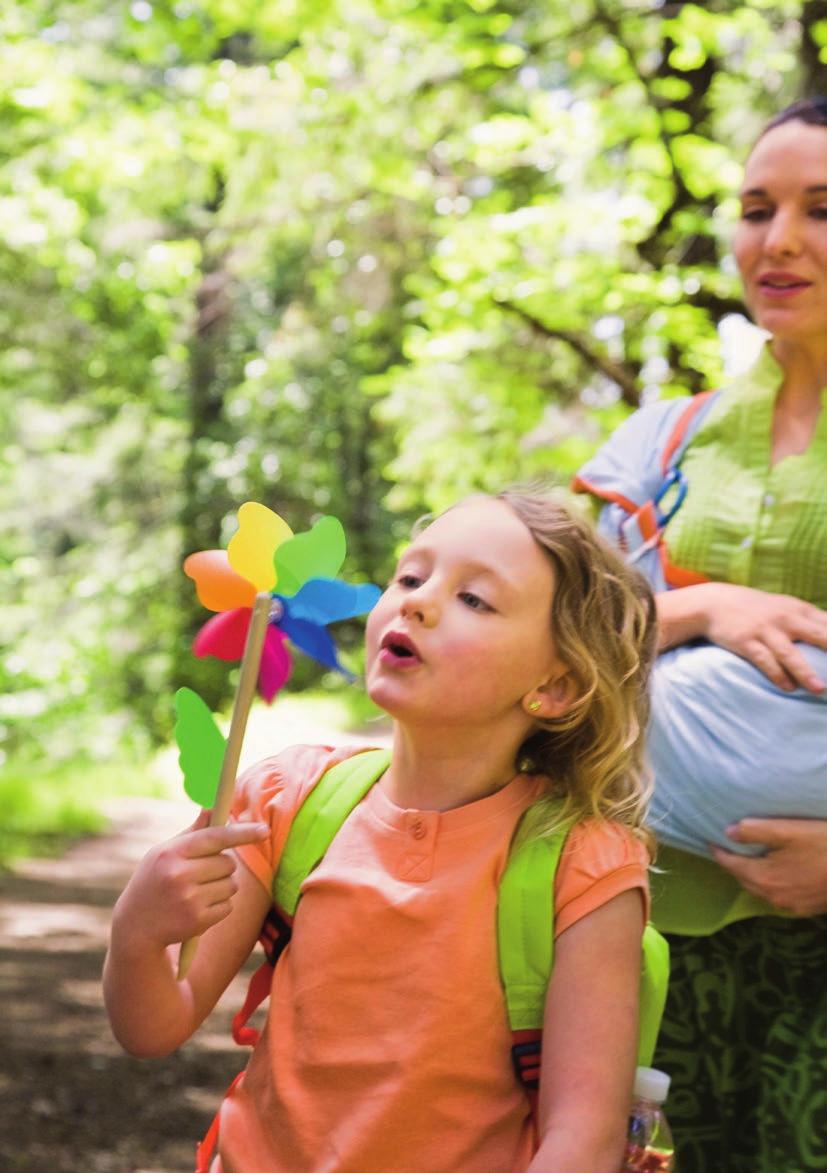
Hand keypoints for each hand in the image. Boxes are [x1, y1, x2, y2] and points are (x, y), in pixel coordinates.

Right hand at [113, 811, 269, 950]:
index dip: (242, 832)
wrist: (136, 927)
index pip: (215, 837)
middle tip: (202, 873)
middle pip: (229, 863)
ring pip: (232, 885)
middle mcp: (179, 875)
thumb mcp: (165, 853)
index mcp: (171, 853)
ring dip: (222, 887)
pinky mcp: (198, 921)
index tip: (264, 830)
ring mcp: (189, 900)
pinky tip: (197, 908)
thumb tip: (214, 806)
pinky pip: (228, 906)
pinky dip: (219, 906)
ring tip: (196, 892)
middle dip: (222, 866)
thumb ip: (193, 832)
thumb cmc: (154, 880)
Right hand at [669, 582, 826, 692]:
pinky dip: (776, 675)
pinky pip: (764, 660)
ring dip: (806, 673)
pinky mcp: (746, 641)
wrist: (716, 603)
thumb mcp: (787, 606)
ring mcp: (766, 630)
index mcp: (800, 610)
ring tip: (820, 690)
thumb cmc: (758, 609)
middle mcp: (786, 619)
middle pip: (819, 637)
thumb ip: (812, 620)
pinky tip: (787, 688)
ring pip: (790, 654)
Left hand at [713, 817, 826, 915]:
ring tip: (750, 858)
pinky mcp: (806, 909)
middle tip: (729, 847)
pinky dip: (771, 884)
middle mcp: (774, 897)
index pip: (731, 865)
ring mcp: (791, 906)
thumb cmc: (824, 844)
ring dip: (752, 875)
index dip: (719, 852)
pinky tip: (777, 873)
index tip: (711, 840)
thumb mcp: (788, 830)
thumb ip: (754, 830)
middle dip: (735, 864)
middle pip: (744, 880)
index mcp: (764, 878)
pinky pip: (779, 896)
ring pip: (761, 890)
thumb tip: (728, 832)